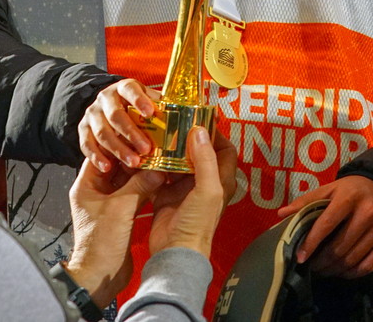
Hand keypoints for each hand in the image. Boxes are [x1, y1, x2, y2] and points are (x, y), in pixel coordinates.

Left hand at [65, 156, 162, 307]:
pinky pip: (134, 195)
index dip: (118, 143)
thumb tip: (157, 169)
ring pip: (127, 181)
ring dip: (142, 173)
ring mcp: (109, 204)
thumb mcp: (120, 209)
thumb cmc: (99, 245)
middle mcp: (96, 193)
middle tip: (153, 145)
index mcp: (86, 186)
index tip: (136, 134)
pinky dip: (146, 188)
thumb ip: (139, 185)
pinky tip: (161, 180)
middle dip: (134, 157)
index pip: (101, 155)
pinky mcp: (121, 216)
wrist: (99, 276)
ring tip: (160, 159)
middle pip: (116, 166)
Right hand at [78, 78, 160, 172]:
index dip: (139, 100)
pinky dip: (97, 157)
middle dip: (131, 133)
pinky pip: (86, 144)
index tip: (150, 113)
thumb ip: (161, 111)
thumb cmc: (135, 109)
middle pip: (116, 115)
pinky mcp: (83, 129)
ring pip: (102, 132)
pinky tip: (108, 167)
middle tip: (146, 149)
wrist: (107, 109)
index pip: (130, 89)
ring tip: (134, 162)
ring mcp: (92, 113)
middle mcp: (105, 98)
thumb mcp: (148, 104)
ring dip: (118, 148)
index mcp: (124, 88)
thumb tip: (188, 124)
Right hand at [148, 126, 235, 258]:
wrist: (175, 252)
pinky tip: (148, 154)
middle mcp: (204, 182)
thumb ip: (205, 160)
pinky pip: (162, 173)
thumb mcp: (207, 190)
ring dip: (171, 149)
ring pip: (179, 161)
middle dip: (189, 137)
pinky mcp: (167, 195)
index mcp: (221, 180)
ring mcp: (185, 188)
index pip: (225, 149)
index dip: (215, 134)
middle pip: (200, 152)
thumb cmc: (197, 226)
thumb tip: (200, 131)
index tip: (199, 120)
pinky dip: (157, 164)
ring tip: (160, 134)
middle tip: (175, 123)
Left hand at [277, 175, 372, 277]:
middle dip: (322, 261)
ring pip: (353, 259)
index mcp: (349, 197)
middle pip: (340, 246)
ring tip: (324, 270)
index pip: (326, 224)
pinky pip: (368, 266)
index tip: (300, 258)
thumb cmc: (353, 191)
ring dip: (334, 270)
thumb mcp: (331, 189)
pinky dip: (352, 273)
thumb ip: (306, 201)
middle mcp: (367, 212)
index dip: (311, 243)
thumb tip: (281, 214)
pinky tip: (342, 272)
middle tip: (312, 267)